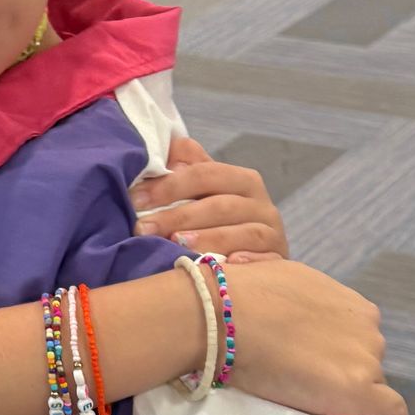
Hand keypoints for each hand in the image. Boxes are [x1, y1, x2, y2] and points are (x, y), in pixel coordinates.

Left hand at [131, 136, 286, 260]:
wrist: (259, 254)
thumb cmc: (220, 220)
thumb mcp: (205, 191)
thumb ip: (186, 167)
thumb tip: (162, 147)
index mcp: (241, 180)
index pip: (205, 174)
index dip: (169, 185)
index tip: (136, 199)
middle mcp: (262, 204)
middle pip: (221, 205)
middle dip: (179, 215)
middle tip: (143, 228)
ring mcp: (273, 233)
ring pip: (243, 232)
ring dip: (209, 238)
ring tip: (176, 243)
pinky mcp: (279, 261)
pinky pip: (265, 261)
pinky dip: (247, 262)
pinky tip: (225, 266)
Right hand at [220, 258, 407, 414]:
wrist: (224, 317)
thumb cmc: (245, 295)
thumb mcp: (288, 280)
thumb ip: (308, 302)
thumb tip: (292, 308)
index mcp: (355, 307)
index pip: (359, 340)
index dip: (339, 355)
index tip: (316, 365)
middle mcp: (369, 332)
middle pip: (366, 363)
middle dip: (343, 372)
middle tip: (306, 382)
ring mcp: (366, 361)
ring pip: (372, 387)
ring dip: (349, 393)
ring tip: (313, 403)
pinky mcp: (357, 391)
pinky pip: (390, 414)